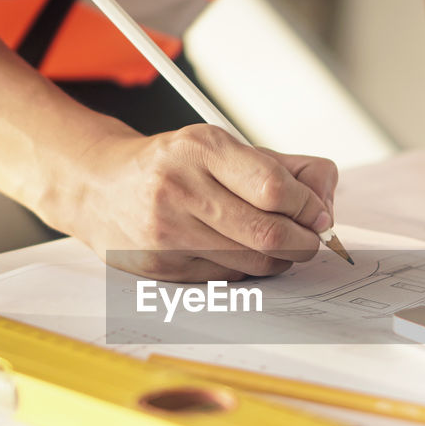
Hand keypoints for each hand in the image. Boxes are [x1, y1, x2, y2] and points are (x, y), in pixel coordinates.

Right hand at [41, 123, 338, 281]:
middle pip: (268, 233)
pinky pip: (226, 278)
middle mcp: (179, 188)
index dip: (309, 207)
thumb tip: (325, 200)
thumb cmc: (171, 165)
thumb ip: (284, 167)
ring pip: (252, 263)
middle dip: (303, 242)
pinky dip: (245, 270)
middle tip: (309, 240)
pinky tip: (238, 253)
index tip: (318, 214)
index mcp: (201, 148)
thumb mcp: (223, 147)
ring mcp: (166, 232)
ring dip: (278, 260)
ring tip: (276, 245)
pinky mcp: (160, 266)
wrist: (98, 186)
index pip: (275, 188)